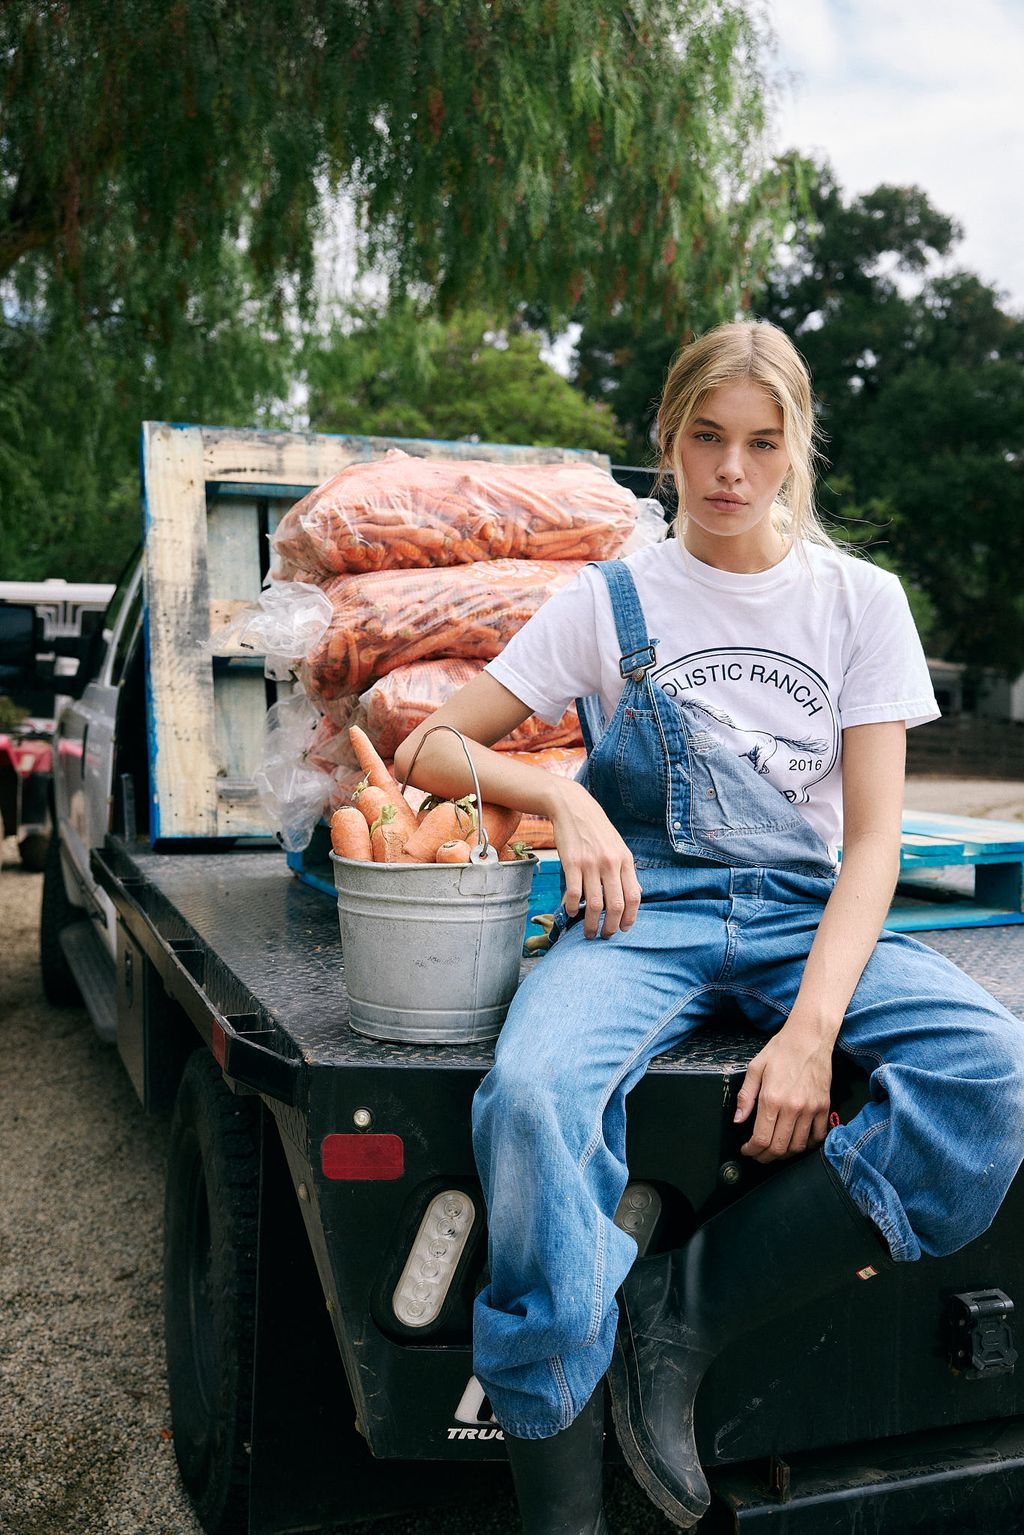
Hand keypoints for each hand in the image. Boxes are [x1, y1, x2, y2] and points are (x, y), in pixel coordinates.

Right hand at [549, 780, 641, 939]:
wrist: (574, 807)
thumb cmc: (597, 830)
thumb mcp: (618, 847)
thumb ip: (627, 871)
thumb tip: (637, 894)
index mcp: (625, 860)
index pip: (634, 896)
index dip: (630, 917)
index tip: (623, 929)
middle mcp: (610, 863)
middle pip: (616, 905)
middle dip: (611, 926)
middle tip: (605, 935)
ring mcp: (591, 863)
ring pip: (595, 904)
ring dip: (591, 923)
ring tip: (588, 931)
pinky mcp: (572, 863)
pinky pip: (575, 894)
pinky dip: (573, 908)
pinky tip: (572, 912)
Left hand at [734, 1023, 833, 1162]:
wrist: (809, 1038)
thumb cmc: (781, 1050)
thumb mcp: (755, 1068)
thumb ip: (745, 1096)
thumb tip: (738, 1120)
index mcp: (771, 1099)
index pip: (760, 1139)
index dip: (751, 1151)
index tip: (747, 1150)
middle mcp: (792, 1107)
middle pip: (779, 1148)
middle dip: (765, 1157)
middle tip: (758, 1154)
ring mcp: (810, 1109)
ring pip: (798, 1146)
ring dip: (785, 1154)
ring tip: (775, 1149)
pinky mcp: (824, 1106)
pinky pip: (818, 1136)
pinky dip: (807, 1144)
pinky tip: (797, 1141)